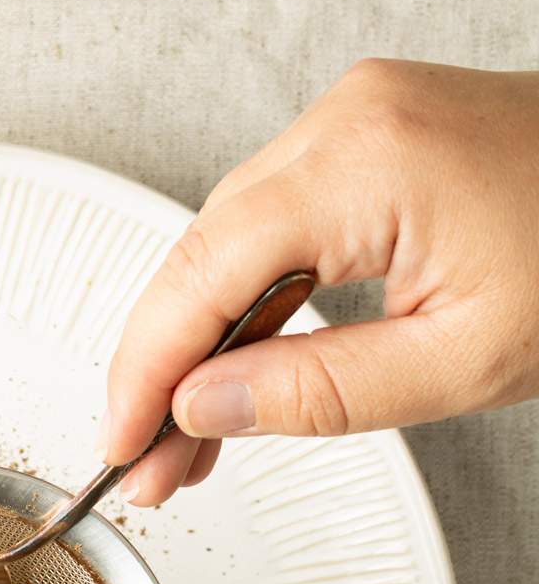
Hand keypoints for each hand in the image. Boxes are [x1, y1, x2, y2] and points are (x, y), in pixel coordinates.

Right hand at [100, 59, 538, 504]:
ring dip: (199, 343)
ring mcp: (355, 123)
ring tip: (189, 437)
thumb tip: (203, 406)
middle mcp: (346, 122)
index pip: (201, 275)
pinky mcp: (369, 142)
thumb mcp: (461, 360)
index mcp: (367, 163)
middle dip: (162, 369)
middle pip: (199, 256)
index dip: (144, 372)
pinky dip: (246, 304)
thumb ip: (318, 392)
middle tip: (150, 461)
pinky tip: (236, 370)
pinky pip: (272, 225)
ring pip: (226, 244)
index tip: (121, 444)